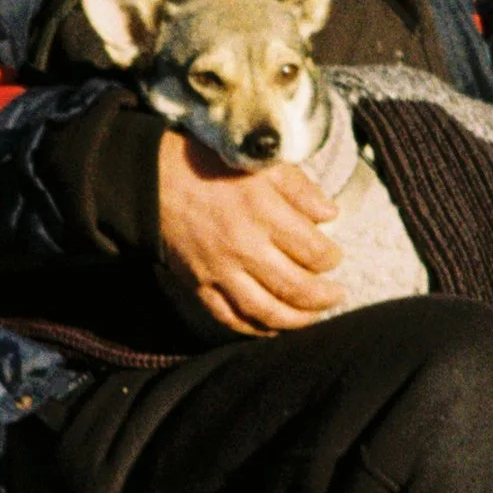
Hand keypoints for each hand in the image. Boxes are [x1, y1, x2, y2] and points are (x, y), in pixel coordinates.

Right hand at [156, 128, 341, 332]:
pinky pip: (231, 317)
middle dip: (323, 297)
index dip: (331, 258)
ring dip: (296, 320)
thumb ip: (301, 189)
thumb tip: (331, 214)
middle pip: (295, 287)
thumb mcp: (263, 164)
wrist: (155, 181)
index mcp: (263, 212)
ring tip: (314, 316)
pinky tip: (273, 327)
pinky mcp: (200, 285)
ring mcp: (220, 271)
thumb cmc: (214, 167)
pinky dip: (255, 328)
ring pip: (266, 310)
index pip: (312, 250)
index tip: (334, 257)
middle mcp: (244, 247)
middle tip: (337, 295)